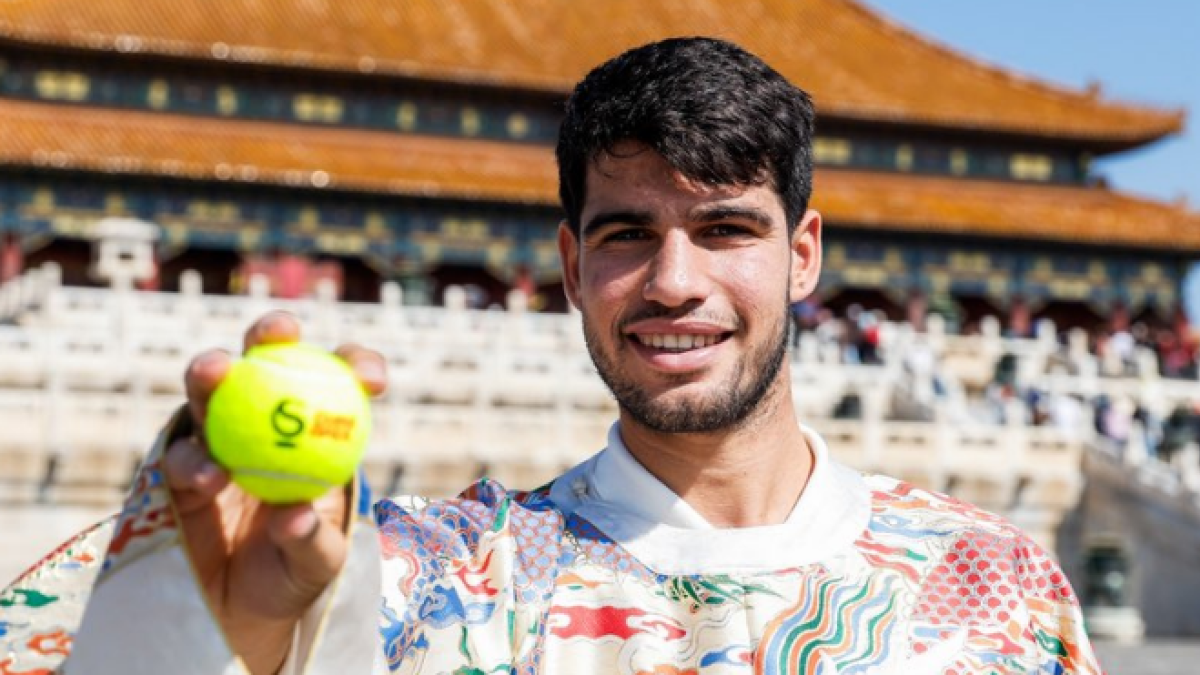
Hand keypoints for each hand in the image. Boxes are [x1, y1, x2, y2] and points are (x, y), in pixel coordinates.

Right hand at [164, 312, 386, 674]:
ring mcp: (216, 439)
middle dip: (270, 333)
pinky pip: (182, 454)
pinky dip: (196, 459)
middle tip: (279, 333)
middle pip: (264, 360)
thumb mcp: (317, 563)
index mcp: (314, 429)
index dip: (357, 367)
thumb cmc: (294, 572)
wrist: (239, 612)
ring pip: (209, 390)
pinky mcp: (176, 470)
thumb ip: (311, 541)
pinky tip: (211, 473)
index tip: (371, 381)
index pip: (339, 381)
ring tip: (216, 372)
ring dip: (210, 371)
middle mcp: (263, 420)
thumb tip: (294, 516)